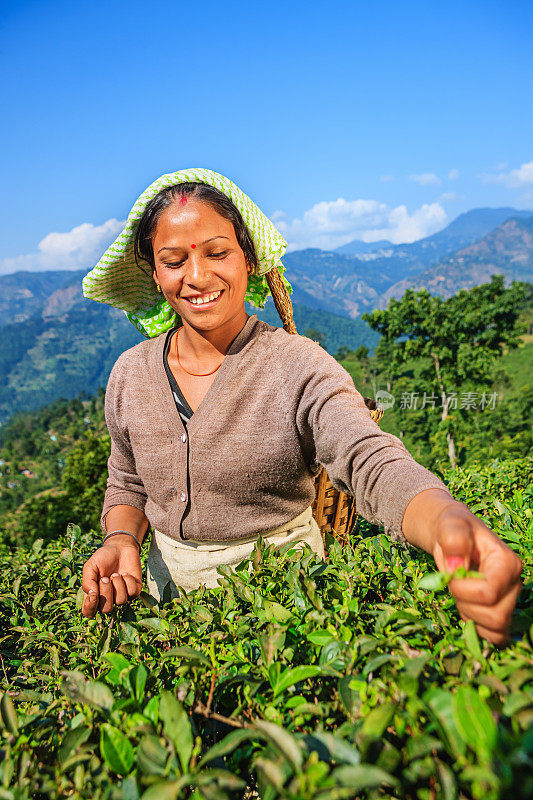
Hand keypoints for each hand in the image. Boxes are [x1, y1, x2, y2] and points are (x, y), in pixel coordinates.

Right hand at [81, 537, 141, 617]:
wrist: (121, 547)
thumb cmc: (103, 558)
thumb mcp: (90, 566)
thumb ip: (87, 581)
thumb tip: (92, 595)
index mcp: (94, 595)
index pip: (89, 612)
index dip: (90, 607)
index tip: (93, 594)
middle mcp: (108, 598)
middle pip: (106, 609)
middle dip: (106, 592)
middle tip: (106, 578)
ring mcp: (122, 595)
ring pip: (121, 601)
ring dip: (118, 585)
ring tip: (116, 573)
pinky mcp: (134, 590)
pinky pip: (133, 593)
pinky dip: (128, 581)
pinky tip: (125, 574)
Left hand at [432, 503, 522, 644]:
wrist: (453, 536)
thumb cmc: (454, 529)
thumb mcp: (450, 525)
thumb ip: (453, 538)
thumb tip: (456, 566)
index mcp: (507, 562)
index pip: (489, 593)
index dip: (463, 591)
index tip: (450, 576)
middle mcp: (514, 584)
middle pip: (495, 616)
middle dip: (466, 605)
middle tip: (454, 587)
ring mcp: (510, 600)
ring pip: (496, 629)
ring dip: (470, 617)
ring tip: (461, 595)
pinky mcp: (501, 612)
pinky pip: (495, 637)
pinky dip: (478, 628)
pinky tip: (467, 608)